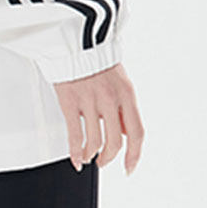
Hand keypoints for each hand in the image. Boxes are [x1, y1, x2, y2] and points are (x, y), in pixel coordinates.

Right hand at [52, 61, 143, 175]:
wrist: (76, 40)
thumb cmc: (98, 57)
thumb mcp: (120, 80)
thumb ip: (123, 106)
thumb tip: (124, 132)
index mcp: (126, 93)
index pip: (136, 133)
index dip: (135, 155)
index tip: (130, 167)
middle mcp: (110, 98)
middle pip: (115, 142)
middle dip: (109, 158)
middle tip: (103, 161)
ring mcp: (89, 100)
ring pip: (95, 142)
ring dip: (92, 156)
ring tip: (88, 157)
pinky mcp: (70, 101)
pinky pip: (75, 135)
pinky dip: (75, 152)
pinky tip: (75, 158)